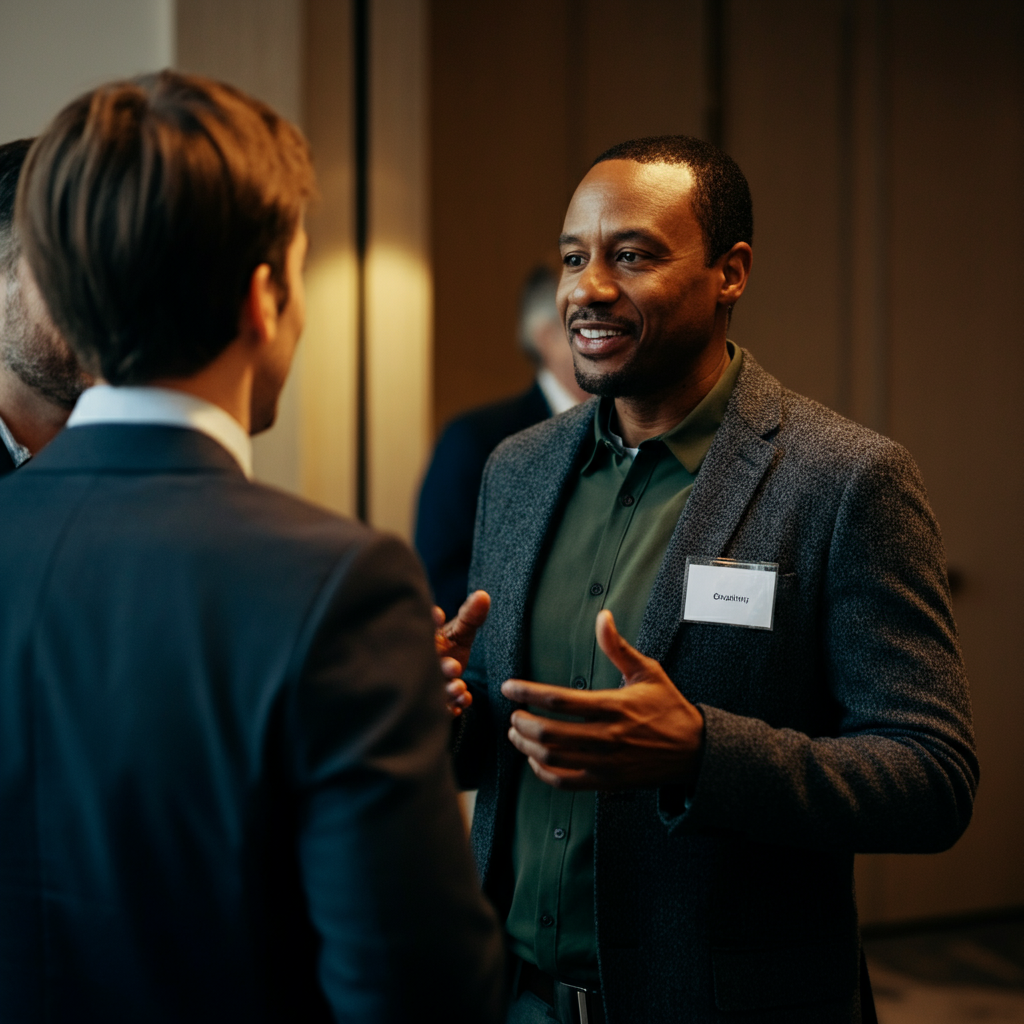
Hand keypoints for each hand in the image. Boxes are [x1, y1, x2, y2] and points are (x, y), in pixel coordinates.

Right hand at [433, 590, 490, 717]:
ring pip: (432, 690)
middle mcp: (419, 663)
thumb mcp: (459, 632)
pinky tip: (462, 704)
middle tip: (454, 666)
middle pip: (426, 666)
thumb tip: (484, 596)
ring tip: (460, 688)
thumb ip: (469, 617)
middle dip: (441, 667)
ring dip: (447, 690)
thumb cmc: (448, 650)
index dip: (430, 622)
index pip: (421, 631)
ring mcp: (423, 685)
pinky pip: (439, 709)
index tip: (438, 613)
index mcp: (424, 643)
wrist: (443, 678)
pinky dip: (451, 707)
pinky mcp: (431, 704)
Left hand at [500, 609, 703, 789]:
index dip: (528, 693)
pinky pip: (565, 782)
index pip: (560, 700)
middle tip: (512, 713)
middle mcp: (607, 737)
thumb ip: (618, 647)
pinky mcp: (606, 783)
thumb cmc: (669, 708)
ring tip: (517, 733)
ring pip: (553, 757)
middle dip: (522, 722)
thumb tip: (602, 617)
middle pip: (550, 732)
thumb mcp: (647, 672)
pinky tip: (535, 759)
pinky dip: (543, 772)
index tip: (510, 687)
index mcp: (614, 706)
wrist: (694, 751)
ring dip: (527, 745)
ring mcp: (605, 763)